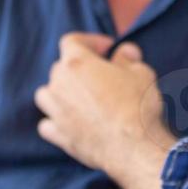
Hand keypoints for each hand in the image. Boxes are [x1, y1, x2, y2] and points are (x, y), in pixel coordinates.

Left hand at [36, 33, 174, 174]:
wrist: (133, 147)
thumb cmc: (137, 106)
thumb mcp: (141, 73)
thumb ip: (129, 58)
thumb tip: (125, 52)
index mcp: (77, 63)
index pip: (71, 41)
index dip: (89, 42)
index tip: (107, 50)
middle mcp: (60, 84)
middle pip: (59, 67)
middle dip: (79, 68)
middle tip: (102, 76)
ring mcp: (56, 111)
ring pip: (46, 94)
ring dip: (59, 93)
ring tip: (80, 98)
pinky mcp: (59, 135)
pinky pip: (47, 124)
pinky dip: (56, 121)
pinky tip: (71, 123)